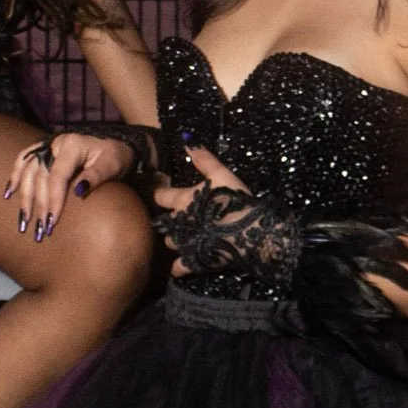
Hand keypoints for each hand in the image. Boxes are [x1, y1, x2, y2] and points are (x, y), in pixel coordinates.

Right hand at [5, 132, 137, 242]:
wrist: (116, 143)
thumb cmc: (116, 156)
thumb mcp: (112, 165)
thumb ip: (95, 176)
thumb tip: (78, 192)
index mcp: (73, 145)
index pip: (57, 176)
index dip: (53, 200)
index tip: (51, 222)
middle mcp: (56, 144)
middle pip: (40, 176)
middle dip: (38, 205)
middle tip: (39, 230)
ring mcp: (48, 145)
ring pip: (28, 171)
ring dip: (24, 197)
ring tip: (23, 220)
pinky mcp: (45, 150)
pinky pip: (24, 160)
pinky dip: (15, 176)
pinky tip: (9, 193)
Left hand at [152, 145, 245, 274]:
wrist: (250, 231)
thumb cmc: (234, 200)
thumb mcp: (221, 174)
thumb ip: (204, 159)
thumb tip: (187, 140)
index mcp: (182, 200)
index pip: (160, 196)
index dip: (159, 193)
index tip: (158, 192)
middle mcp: (179, 222)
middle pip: (164, 223)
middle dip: (168, 222)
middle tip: (175, 220)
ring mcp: (185, 243)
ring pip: (170, 243)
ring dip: (174, 241)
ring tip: (182, 239)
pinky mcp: (195, 261)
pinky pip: (179, 267)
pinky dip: (179, 266)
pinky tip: (183, 264)